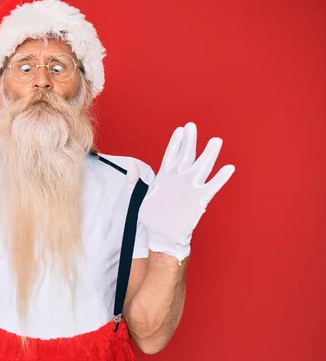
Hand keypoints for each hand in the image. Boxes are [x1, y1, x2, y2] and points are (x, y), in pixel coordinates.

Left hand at [139, 122, 234, 262]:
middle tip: (192, 126)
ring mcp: (190, 188)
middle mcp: (179, 179)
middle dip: (190, 141)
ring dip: (209, 154)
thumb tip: (131, 164)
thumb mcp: (137, 197)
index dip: (176, 142)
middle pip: (187, 156)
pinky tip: (228, 168)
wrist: (160, 235)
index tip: (180, 129)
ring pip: (201, 167)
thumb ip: (133, 181)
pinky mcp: (198, 199)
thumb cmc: (150, 216)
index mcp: (165, 176)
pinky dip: (220, 178)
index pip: (172, 155)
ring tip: (215, 141)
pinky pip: (211, 186)